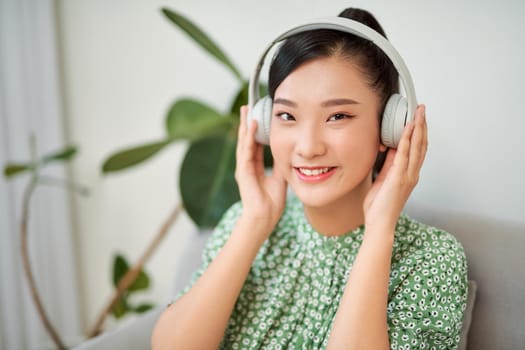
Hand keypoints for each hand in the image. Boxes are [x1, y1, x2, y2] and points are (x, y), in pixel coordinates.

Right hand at [235, 106, 286, 233]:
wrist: (264, 218)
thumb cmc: (271, 202)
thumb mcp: (280, 178)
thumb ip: (280, 164)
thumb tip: (288, 152)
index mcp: (254, 167)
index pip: (254, 144)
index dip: (256, 130)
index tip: (258, 116)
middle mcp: (246, 165)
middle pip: (246, 139)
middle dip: (247, 123)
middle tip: (248, 106)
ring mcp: (243, 167)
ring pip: (244, 142)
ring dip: (245, 125)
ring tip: (246, 110)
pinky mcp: (244, 171)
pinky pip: (246, 150)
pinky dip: (249, 137)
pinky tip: (251, 125)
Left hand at [363, 105, 427, 231]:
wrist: (379, 223)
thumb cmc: (379, 207)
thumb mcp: (383, 180)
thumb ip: (388, 165)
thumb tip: (390, 150)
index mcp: (409, 174)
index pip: (418, 149)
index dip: (420, 132)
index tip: (419, 118)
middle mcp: (412, 174)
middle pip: (421, 144)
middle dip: (422, 125)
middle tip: (422, 109)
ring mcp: (408, 176)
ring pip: (417, 147)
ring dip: (418, 128)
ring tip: (418, 113)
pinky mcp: (399, 178)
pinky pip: (404, 155)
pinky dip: (407, 141)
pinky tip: (408, 129)